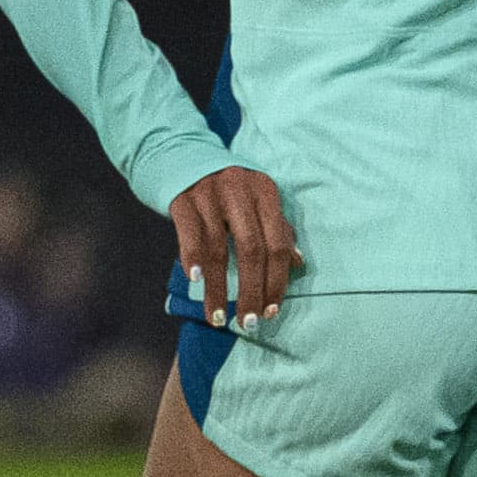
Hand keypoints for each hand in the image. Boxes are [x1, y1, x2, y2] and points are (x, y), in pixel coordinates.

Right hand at [170, 165, 301, 330]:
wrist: (179, 154)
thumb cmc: (224, 188)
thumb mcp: (254, 200)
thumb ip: (276, 227)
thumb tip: (297, 263)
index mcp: (265, 192)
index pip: (278, 243)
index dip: (277, 280)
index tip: (270, 311)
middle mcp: (240, 190)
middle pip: (252, 249)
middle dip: (251, 290)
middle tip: (247, 322)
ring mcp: (210, 192)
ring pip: (218, 247)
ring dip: (218, 287)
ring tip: (217, 317)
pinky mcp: (182, 197)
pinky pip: (190, 233)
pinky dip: (193, 258)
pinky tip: (196, 281)